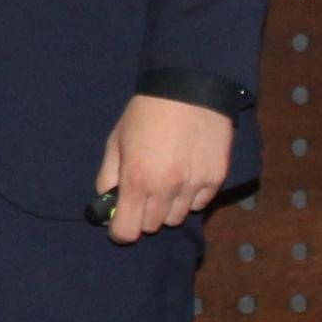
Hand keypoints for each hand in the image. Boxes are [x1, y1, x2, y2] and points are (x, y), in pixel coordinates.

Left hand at [92, 95, 232, 244]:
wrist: (190, 88)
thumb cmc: (147, 113)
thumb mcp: (117, 140)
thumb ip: (108, 176)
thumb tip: (106, 204)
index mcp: (137, 180)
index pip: (127, 233)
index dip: (120, 230)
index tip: (120, 220)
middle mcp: (166, 189)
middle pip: (152, 227)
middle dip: (143, 214)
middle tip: (143, 190)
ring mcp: (194, 186)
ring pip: (177, 218)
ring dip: (168, 207)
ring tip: (166, 180)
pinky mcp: (215, 179)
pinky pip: (199, 204)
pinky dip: (190, 197)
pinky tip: (186, 174)